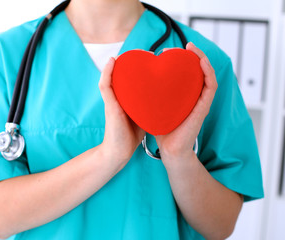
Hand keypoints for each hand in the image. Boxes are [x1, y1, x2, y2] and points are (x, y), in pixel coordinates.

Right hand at [98, 57, 144, 164]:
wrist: (119, 152)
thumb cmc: (130, 136)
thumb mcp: (144, 117)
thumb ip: (150, 107)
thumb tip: (165, 98)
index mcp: (127, 100)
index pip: (132, 81)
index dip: (140, 69)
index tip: (153, 60)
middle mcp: (118, 98)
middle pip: (121, 76)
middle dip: (131, 62)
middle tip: (146, 53)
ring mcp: (111, 100)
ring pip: (111, 76)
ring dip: (117, 63)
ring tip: (127, 54)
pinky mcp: (108, 105)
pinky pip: (105, 85)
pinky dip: (107, 72)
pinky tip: (113, 61)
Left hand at [155, 42, 217, 161]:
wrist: (169, 151)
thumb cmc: (160, 129)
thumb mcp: (153, 107)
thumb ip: (148, 95)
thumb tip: (134, 81)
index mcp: (183, 96)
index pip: (187, 74)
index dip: (184, 60)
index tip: (170, 50)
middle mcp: (193, 97)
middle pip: (199, 71)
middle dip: (194, 56)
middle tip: (185, 46)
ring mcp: (200, 102)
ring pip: (208, 75)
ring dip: (203, 59)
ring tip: (193, 49)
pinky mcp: (204, 108)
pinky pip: (211, 86)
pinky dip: (208, 72)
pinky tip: (201, 62)